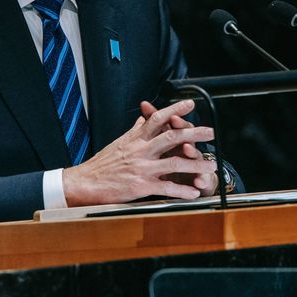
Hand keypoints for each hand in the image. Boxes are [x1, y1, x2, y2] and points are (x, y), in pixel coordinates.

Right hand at [61, 99, 217, 205]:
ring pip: (174, 163)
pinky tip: (194, 192)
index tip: (190, 104)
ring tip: (212, 165)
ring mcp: (142, 168)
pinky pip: (166, 187)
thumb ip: (135, 130)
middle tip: (210, 132)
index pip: (158, 118)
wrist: (85, 183)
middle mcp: (141, 151)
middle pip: (172, 137)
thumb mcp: (119, 142)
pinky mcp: (141, 186)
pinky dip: (182, 190)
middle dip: (194, 133)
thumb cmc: (102, 164)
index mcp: (136, 139)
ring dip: (196, 165)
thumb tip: (145, 116)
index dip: (175, 110)